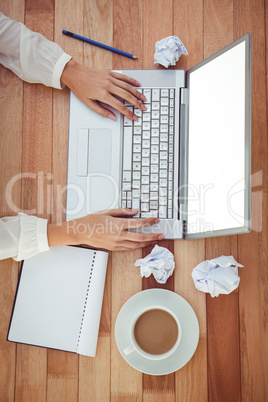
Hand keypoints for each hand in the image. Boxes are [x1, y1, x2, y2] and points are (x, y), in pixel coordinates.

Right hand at [47, 208, 163, 250]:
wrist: (81, 232)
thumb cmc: (92, 221)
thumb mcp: (108, 212)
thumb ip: (123, 211)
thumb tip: (135, 211)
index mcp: (118, 224)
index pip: (138, 223)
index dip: (149, 221)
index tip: (156, 220)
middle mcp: (119, 235)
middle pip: (141, 237)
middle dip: (153, 236)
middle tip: (161, 235)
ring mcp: (117, 243)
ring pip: (136, 245)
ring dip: (147, 243)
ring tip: (154, 240)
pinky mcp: (114, 248)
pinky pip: (129, 248)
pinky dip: (137, 247)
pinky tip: (142, 245)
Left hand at [61, 60, 146, 119]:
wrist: (74, 74)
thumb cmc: (80, 88)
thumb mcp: (88, 103)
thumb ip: (102, 111)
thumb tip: (113, 117)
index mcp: (102, 94)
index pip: (119, 106)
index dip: (128, 113)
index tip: (134, 117)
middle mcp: (108, 85)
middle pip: (126, 96)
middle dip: (136, 103)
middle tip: (143, 108)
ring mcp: (109, 78)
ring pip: (127, 86)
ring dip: (137, 93)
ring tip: (143, 98)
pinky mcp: (110, 73)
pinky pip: (123, 77)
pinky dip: (132, 80)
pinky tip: (138, 84)